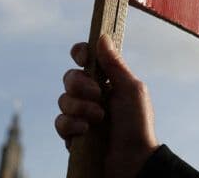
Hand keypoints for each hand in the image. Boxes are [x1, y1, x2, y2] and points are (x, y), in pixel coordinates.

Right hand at [55, 35, 158, 177]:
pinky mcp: (73, 134)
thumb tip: (102, 37)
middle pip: (69, 76)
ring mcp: (80, 115)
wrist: (133, 161)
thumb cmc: (138, 125)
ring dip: (79, 108)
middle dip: (80, 84)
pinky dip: (72, 125)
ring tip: (98, 119)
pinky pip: (59, 122)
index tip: (84, 58)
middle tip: (98, 95)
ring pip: (62, 99)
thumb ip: (115, 65)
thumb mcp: (131, 90)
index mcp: (106, 80)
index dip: (80, 53)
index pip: (85, 58)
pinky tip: (86, 132)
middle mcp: (91, 95)